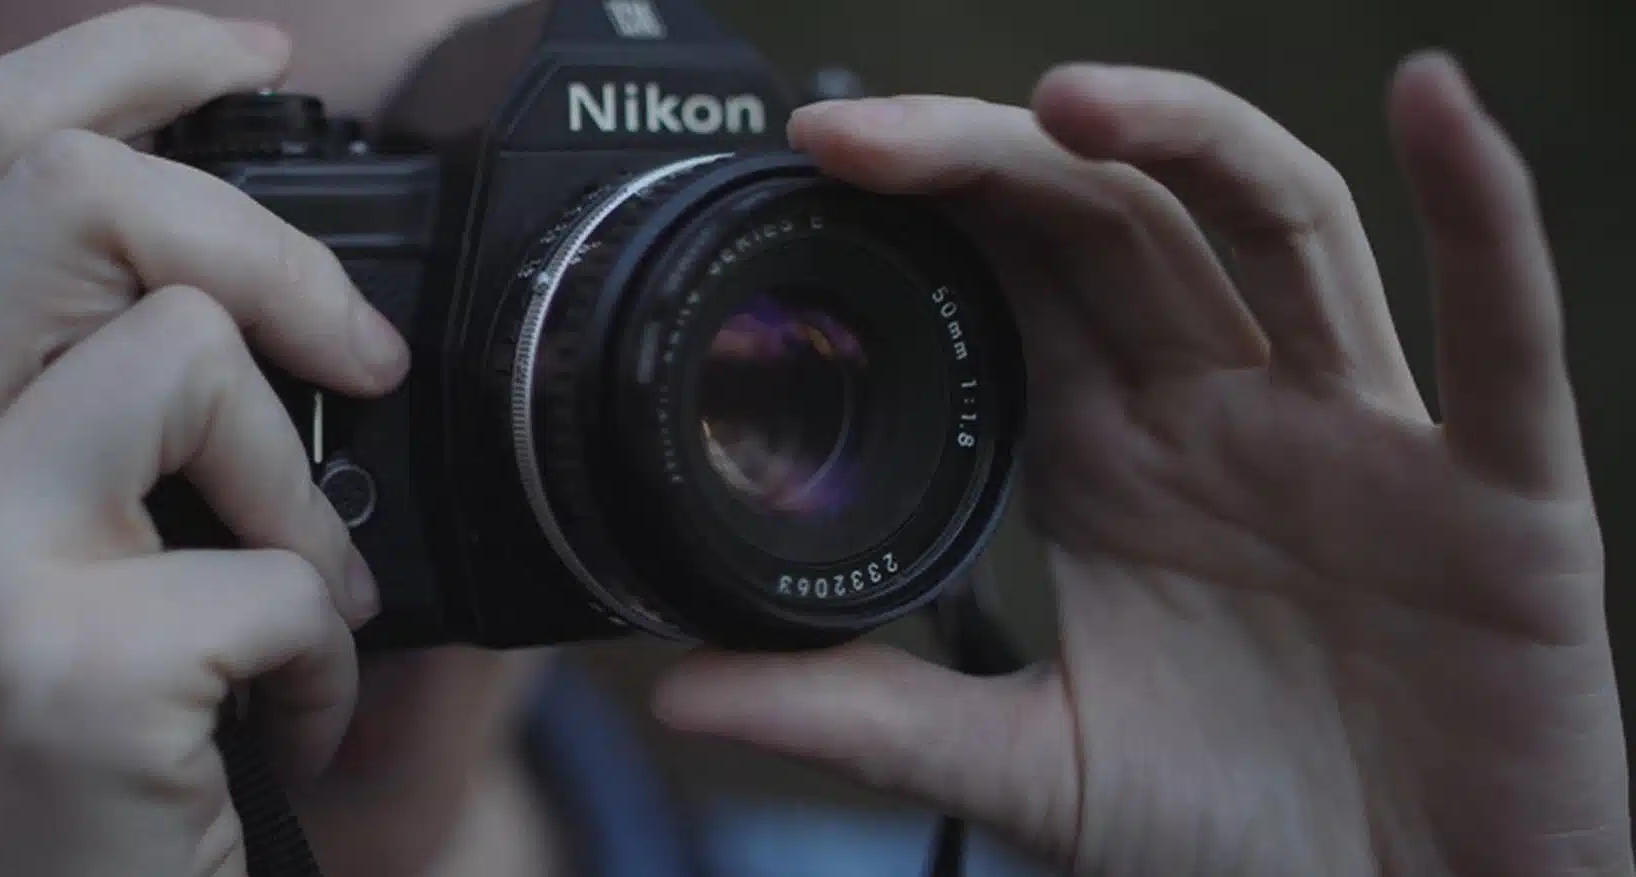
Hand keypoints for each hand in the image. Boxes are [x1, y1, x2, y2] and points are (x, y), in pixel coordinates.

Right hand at [0, 10, 408, 875]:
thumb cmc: (70, 751)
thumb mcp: (34, 547)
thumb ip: (90, 392)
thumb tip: (265, 260)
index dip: (123, 57)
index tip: (253, 52)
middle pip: (71, 195)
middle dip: (267, 252)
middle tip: (356, 359)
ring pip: (186, 356)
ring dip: (306, 493)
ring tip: (298, 603)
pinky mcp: (59, 670)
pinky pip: (286, 572)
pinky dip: (335, 653)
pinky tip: (286, 720)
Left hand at [656, 55, 1629, 875]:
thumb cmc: (1230, 840)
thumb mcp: (1028, 768)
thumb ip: (871, 716)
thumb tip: (675, 693)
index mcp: (1111, 456)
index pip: (1013, 277)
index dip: (926, 204)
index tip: (811, 163)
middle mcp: (1223, 413)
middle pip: (1114, 221)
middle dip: (993, 160)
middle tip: (859, 134)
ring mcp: (1359, 436)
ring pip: (1279, 228)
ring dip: (1186, 141)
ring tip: (1067, 100)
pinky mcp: (1499, 496)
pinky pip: (1502, 337)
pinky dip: (1487, 216)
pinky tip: (1442, 105)